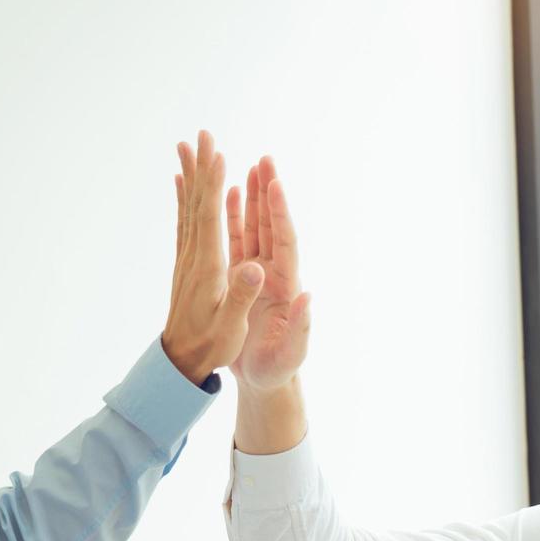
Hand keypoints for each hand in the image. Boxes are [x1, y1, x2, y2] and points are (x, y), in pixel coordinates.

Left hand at [161, 130, 266, 385]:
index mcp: (208, 268)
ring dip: (191, 175)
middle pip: (197, 202)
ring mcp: (188, 259)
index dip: (213, 182)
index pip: (210, 216)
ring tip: (187, 146)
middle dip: (202, 167)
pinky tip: (182, 183)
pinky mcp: (187, 265)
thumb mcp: (231, 327)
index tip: (216, 151)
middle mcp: (194, 257)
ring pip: (188, 207)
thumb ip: (242, 297)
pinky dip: (184, 197)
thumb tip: (255, 270)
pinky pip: (185, 222)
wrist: (179, 362)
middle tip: (202, 133)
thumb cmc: (211, 346)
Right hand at [226, 155, 310, 393]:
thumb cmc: (278, 370)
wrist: (262, 380)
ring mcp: (256, 274)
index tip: (276, 184)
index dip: (280, 213)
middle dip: (269, 193)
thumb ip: (302, 326)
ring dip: (253, 199)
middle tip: (266, 160)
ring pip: (254, 228)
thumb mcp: (292, 352)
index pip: (285, 241)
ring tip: (249, 167)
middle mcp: (273, 273)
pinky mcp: (239, 279)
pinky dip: (234, 218)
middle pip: (271, 225)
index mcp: (286, 285)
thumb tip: (309, 296)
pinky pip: (236, 242)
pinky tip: (230, 196)